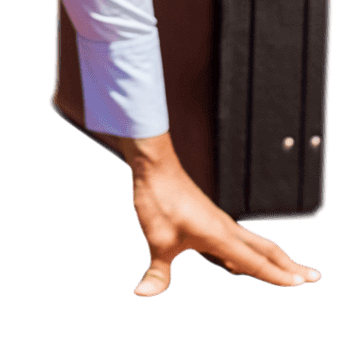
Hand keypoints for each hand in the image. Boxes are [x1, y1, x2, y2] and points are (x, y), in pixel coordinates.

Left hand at [105, 132, 321, 296]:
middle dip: (290, 265)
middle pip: (266, 249)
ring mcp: (218, 220)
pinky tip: (241, 256)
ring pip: (253, 242)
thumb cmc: (159, 198)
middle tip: (314, 276)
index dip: (279, 276)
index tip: (301, 283)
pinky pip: (238, 237)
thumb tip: (143, 293)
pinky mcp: (208, 215)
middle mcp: (225, 228)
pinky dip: (252, 249)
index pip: (256, 262)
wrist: (154, 164)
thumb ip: (156, 272)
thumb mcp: (156, 240)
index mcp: (220, 237)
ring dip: (273, 256)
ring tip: (288, 269)